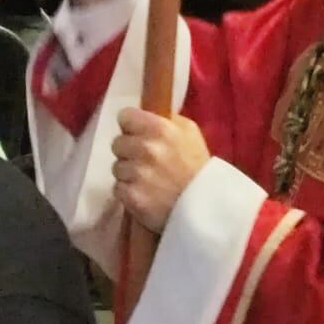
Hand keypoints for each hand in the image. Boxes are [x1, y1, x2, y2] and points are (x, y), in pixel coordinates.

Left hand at [112, 106, 210, 231]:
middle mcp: (145, 148)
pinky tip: (145, 194)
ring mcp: (137, 174)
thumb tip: (144, 113)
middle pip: (117, 143)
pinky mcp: (131, 196)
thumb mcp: (190, 133)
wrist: (207, 209)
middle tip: (145, 161)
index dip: (131, 125)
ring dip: (128, 173)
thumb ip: (167, 120)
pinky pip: (118, 188)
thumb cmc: (198, 168)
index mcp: (160, 128)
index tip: (137, 133)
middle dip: (128, 151)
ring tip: (148, 181)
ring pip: (117, 167)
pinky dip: (128, 192)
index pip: (125, 116)